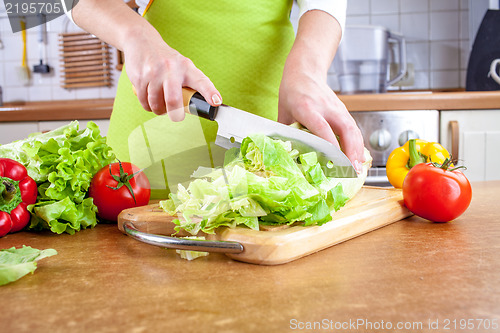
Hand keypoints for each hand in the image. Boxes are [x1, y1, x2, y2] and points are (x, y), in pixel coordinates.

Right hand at [72, 0, 221, 120]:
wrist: (142, 42)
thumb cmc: (166, 60)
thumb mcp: (182, 66)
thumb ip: (190, 84)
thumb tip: (199, 107)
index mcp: (186, 67)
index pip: (201, 81)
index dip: (209, 92)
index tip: (216, 102)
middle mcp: (171, 68)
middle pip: (173, 99)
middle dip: (175, 114)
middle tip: (177, 117)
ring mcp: (154, 73)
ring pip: (156, 104)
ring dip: (159, 110)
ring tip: (161, 106)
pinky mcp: (140, 77)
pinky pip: (144, 102)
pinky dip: (148, 106)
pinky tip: (150, 100)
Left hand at [278, 69, 364, 172]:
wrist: (304, 72)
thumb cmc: (292, 93)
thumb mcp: (283, 113)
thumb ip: (285, 134)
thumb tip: (284, 156)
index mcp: (306, 107)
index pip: (321, 126)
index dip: (329, 143)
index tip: (334, 159)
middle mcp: (326, 107)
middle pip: (344, 128)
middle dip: (350, 150)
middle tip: (352, 169)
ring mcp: (337, 108)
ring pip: (353, 129)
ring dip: (357, 150)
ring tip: (357, 168)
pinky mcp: (343, 111)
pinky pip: (354, 128)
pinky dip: (357, 144)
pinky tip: (357, 157)